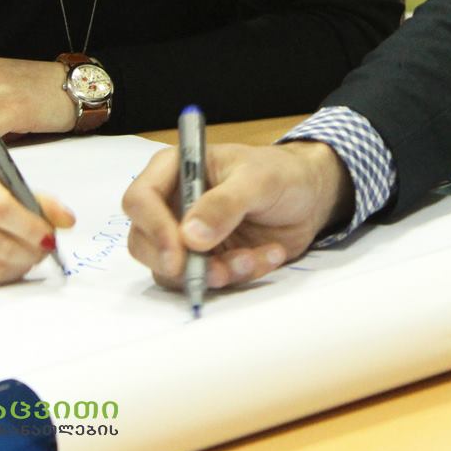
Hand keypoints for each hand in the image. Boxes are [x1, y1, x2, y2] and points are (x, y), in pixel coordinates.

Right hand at [0, 159, 75, 282]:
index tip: (52, 236)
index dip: (31, 227)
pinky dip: (2, 272)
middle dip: (32, 252)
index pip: (2, 210)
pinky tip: (8, 260)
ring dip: (21, 266)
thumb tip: (68, 221)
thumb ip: (36, 199)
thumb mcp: (1, 181)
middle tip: (47, 248)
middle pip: (0, 246)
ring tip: (31, 255)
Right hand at [122, 141, 354, 289]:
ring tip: (253, 258)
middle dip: (178, 264)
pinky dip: (237, 276)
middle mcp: (173, 204)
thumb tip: (189, 237)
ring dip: (215, 273)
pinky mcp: (208, 260)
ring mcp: (188, 236)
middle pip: (143, 243)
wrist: (310, 196)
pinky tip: (268, 255)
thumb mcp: (258, 180)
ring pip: (174, 271)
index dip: (152, 227)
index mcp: (175, 169)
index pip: (140, 199)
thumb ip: (225, 204)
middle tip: (214, 270)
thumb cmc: (281, 173)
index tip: (180, 251)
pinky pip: (207, 281)